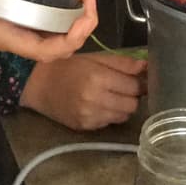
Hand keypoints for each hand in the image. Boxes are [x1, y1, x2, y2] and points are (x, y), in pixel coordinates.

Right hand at [0, 0, 96, 63]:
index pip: (46, 51)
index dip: (72, 37)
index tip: (84, 9)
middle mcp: (7, 36)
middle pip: (55, 46)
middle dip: (79, 26)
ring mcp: (6, 27)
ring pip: (48, 35)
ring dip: (69, 19)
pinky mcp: (2, 15)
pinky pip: (37, 21)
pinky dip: (54, 9)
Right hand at [20, 52, 146, 130]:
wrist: (38, 85)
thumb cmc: (67, 67)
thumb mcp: (94, 58)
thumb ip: (122, 63)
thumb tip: (147, 66)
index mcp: (98, 77)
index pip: (134, 86)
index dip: (140, 82)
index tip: (140, 79)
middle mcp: (95, 99)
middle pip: (132, 104)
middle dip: (132, 96)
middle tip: (124, 87)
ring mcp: (90, 116)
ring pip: (124, 116)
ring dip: (123, 106)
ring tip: (111, 96)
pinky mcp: (85, 127)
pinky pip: (110, 123)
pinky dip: (110, 114)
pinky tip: (100, 105)